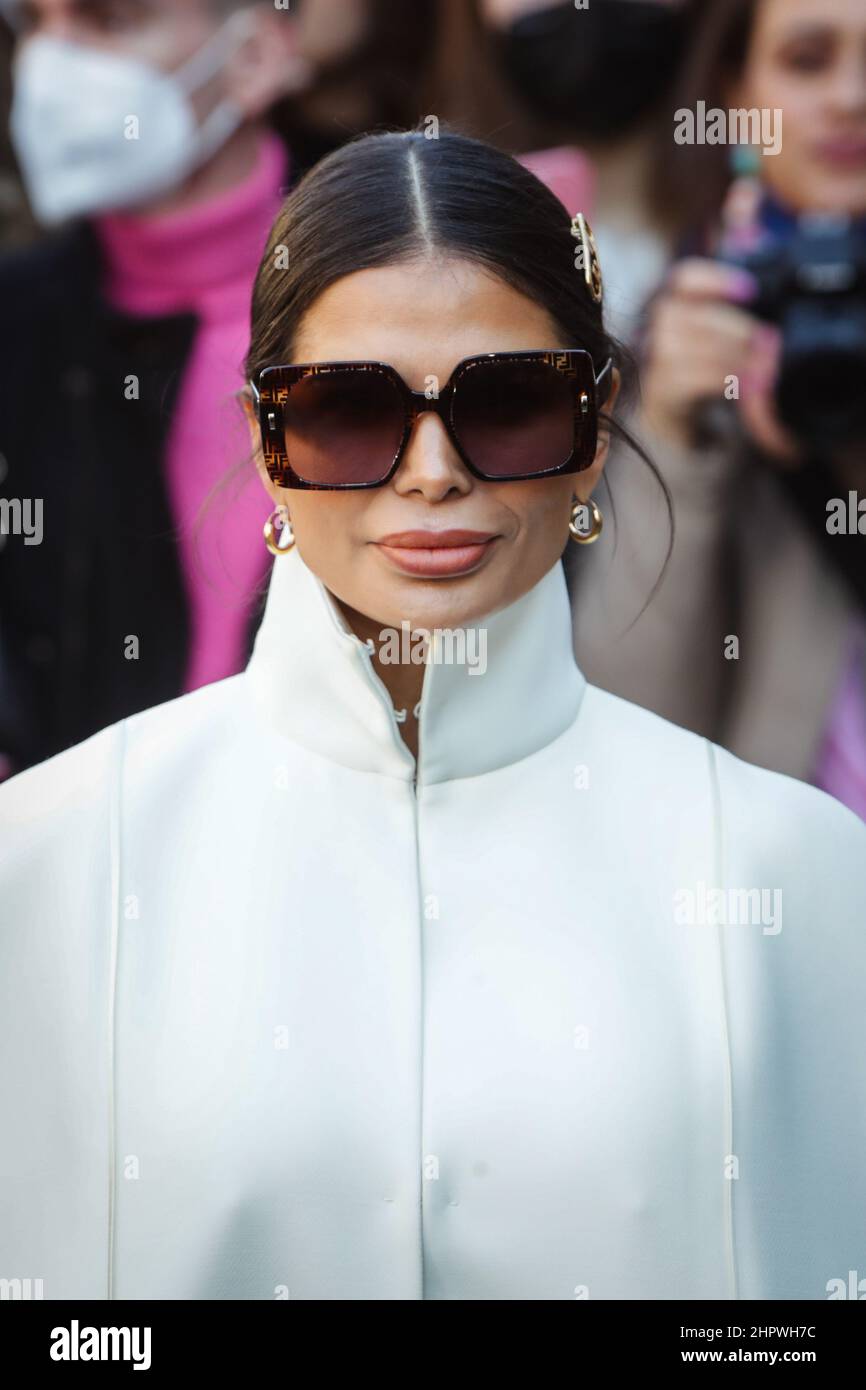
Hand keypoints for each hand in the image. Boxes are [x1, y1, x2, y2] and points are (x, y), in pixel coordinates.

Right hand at [641, 257, 800, 462]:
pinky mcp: (656, 393)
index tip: (750, 291)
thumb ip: (735, 252)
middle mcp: (652, 328)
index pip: (682, 279)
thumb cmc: (706, 359)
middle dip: (730, 328)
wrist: (679, 421)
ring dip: (728, 355)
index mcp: (672, 301)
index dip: (714, 280)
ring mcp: (649, 362)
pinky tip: (747, 385)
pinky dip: (721, 380)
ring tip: (763, 366)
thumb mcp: (726, 309)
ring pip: (681, 347)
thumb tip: (745, 194)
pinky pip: (685, 379)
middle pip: (681, 314)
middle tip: (767, 341)